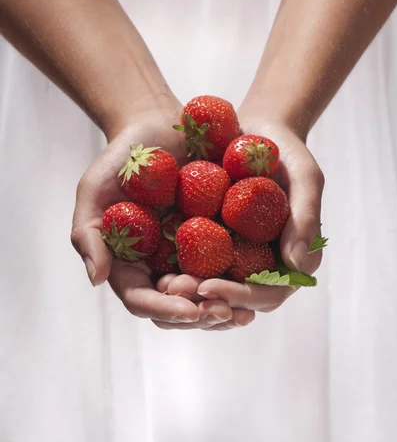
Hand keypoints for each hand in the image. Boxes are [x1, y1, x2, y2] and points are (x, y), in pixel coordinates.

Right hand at [71, 112, 254, 329]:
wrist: (157, 126)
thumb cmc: (121, 159)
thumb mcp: (94, 191)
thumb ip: (88, 234)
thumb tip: (98, 280)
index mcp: (130, 263)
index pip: (143, 300)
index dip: (165, 309)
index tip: (191, 309)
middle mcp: (160, 266)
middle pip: (178, 306)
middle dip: (200, 315)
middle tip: (224, 312)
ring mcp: (189, 254)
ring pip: (206, 296)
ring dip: (224, 308)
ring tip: (244, 310)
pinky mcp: (215, 238)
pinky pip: (230, 266)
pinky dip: (242, 280)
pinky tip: (262, 283)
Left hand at [162, 118, 324, 313]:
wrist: (256, 131)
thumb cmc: (287, 153)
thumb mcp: (305, 177)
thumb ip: (306, 217)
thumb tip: (296, 263)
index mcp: (293, 261)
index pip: (268, 293)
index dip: (239, 296)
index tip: (207, 286)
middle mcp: (266, 266)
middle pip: (237, 300)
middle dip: (206, 301)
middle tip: (174, 290)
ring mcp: (240, 257)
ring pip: (215, 289)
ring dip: (189, 295)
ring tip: (162, 286)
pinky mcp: (216, 244)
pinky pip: (198, 265)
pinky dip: (179, 271)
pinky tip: (156, 270)